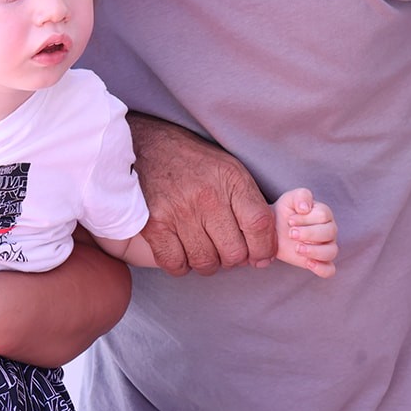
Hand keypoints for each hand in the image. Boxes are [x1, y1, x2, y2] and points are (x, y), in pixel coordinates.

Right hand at [130, 114, 276, 275]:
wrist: (146, 146)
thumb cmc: (192, 162)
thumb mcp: (229, 169)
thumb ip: (250, 205)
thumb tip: (263, 253)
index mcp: (230, 179)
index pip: (258, 224)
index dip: (264, 248)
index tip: (260, 256)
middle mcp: (206, 196)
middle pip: (233, 252)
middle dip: (234, 259)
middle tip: (225, 249)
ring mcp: (178, 212)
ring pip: (205, 262)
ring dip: (207, 262)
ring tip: (203, 247)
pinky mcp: (154, 225)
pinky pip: (175, 264)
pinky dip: (181, 264)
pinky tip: (182, 250)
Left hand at [271, 188, 338, 277]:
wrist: (272, 229)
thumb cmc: (284, 213)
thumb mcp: (289, 199)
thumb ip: (300, 196)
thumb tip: (306, 207)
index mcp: (324, 214)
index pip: (323, 215)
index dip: (306, 218)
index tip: (290, 220)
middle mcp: (329, 230)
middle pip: (330, 233)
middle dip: (309, 233)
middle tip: (291, 233)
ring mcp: (326, 247)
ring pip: (331, 251)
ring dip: (314, 251)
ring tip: (297, 248)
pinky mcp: (319, 262)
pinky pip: (329, 270)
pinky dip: (321, 269)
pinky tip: (308, 263)